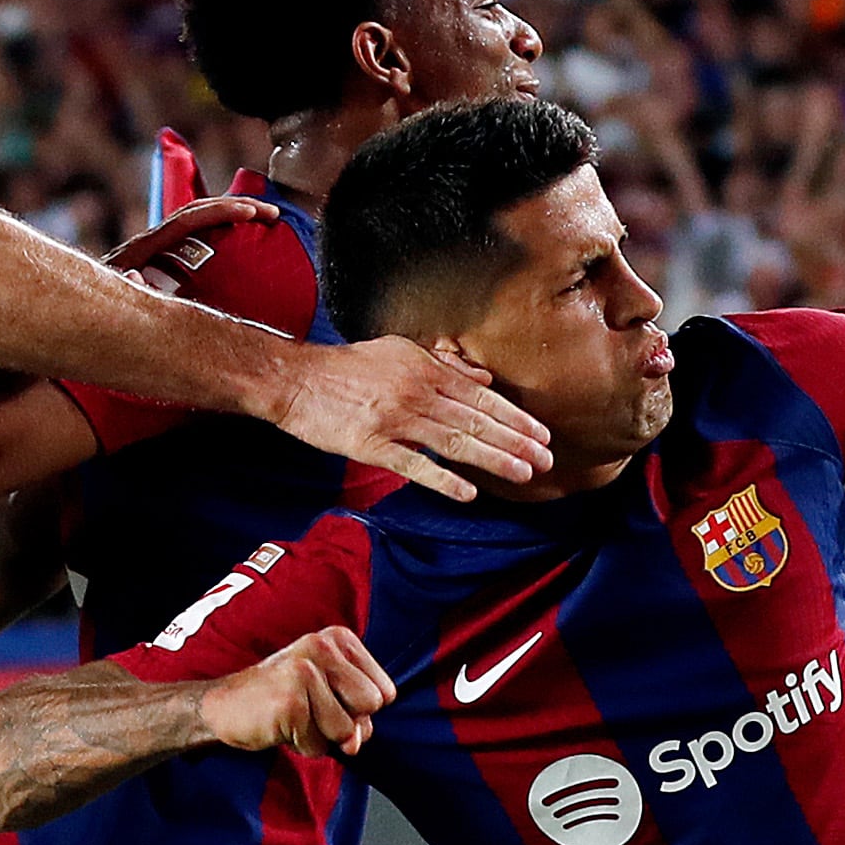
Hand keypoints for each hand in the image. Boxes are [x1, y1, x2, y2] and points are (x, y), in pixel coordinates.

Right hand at [201, 625, 392, 759]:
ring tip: (295, 718)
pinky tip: (281, 727)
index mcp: (339, 639)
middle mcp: (322, 647)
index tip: (328, 698)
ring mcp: (304, 673)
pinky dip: (301, 746)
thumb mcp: (331, 698)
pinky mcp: (289, 701)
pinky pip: (318, 745)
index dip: (360, 709)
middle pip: (371, 706)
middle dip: (346, 722)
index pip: (385, 692)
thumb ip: (358, 718)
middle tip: (311, 710)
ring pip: (345, 731)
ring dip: (321, 737)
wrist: (225, 706)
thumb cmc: (284, 700)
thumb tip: (354, 743)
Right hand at [264, 336, 548, 497]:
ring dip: (492, 459)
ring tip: (524, 474)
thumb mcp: (400, 351)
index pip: (482, 397)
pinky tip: (468, 492)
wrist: (296, 380)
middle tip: (547, 459)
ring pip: (454, 442)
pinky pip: (414, 465)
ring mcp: (395, 420)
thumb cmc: (348, 367)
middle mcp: (416, 393)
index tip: (543, 434)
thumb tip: (485, 378)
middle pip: (476, 420)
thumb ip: (444, 365)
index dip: (515, 417)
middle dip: (516, 441)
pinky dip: (443, 478)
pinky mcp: (371, 445)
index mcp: (425, 370)